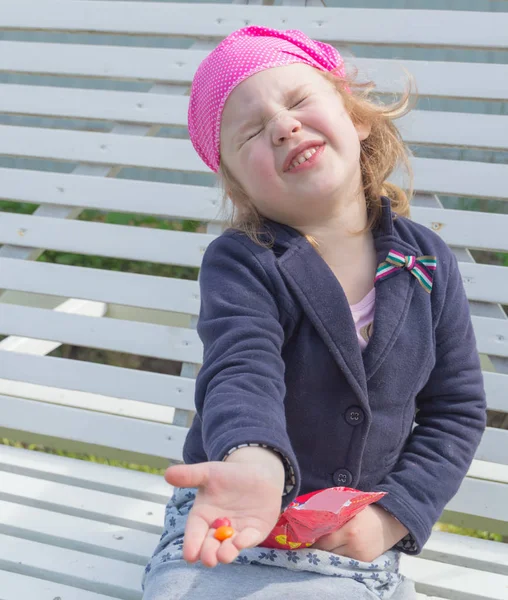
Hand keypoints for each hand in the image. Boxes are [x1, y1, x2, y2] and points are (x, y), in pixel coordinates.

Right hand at [164, 449, 284, 567]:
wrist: (257, 473)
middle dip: (208, 553)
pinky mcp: (254, 532)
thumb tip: (167, 473)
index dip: (192, 544)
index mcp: (202, 516)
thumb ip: (190, 475)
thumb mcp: (209, 472)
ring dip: (225, 553)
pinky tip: (241, 542)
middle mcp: (217, 529)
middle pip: (209, 545)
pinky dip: (245, 541)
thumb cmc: (229, 475)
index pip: (194, 532)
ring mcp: (236, 532)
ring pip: (228, 547)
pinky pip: (249, 539)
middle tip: (208, 559)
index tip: (189, 556)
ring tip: (222, 556)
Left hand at [311, 504, 408, 562]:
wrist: (392, 523)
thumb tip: (315, 514)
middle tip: (312, 542)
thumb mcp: (352, 507)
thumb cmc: (369, 511)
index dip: (314, 541)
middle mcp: (354, 546)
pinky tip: (338, 548)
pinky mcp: (364, 562)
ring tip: (324, 545)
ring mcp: (360, 557)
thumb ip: (336, 512)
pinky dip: (340, 555)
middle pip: (327, 552)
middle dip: (319, 548)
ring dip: (329, 553)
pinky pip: (345, 561)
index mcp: (349, 531)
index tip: (307, 537)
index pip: (324, 542)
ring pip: (335, 558)